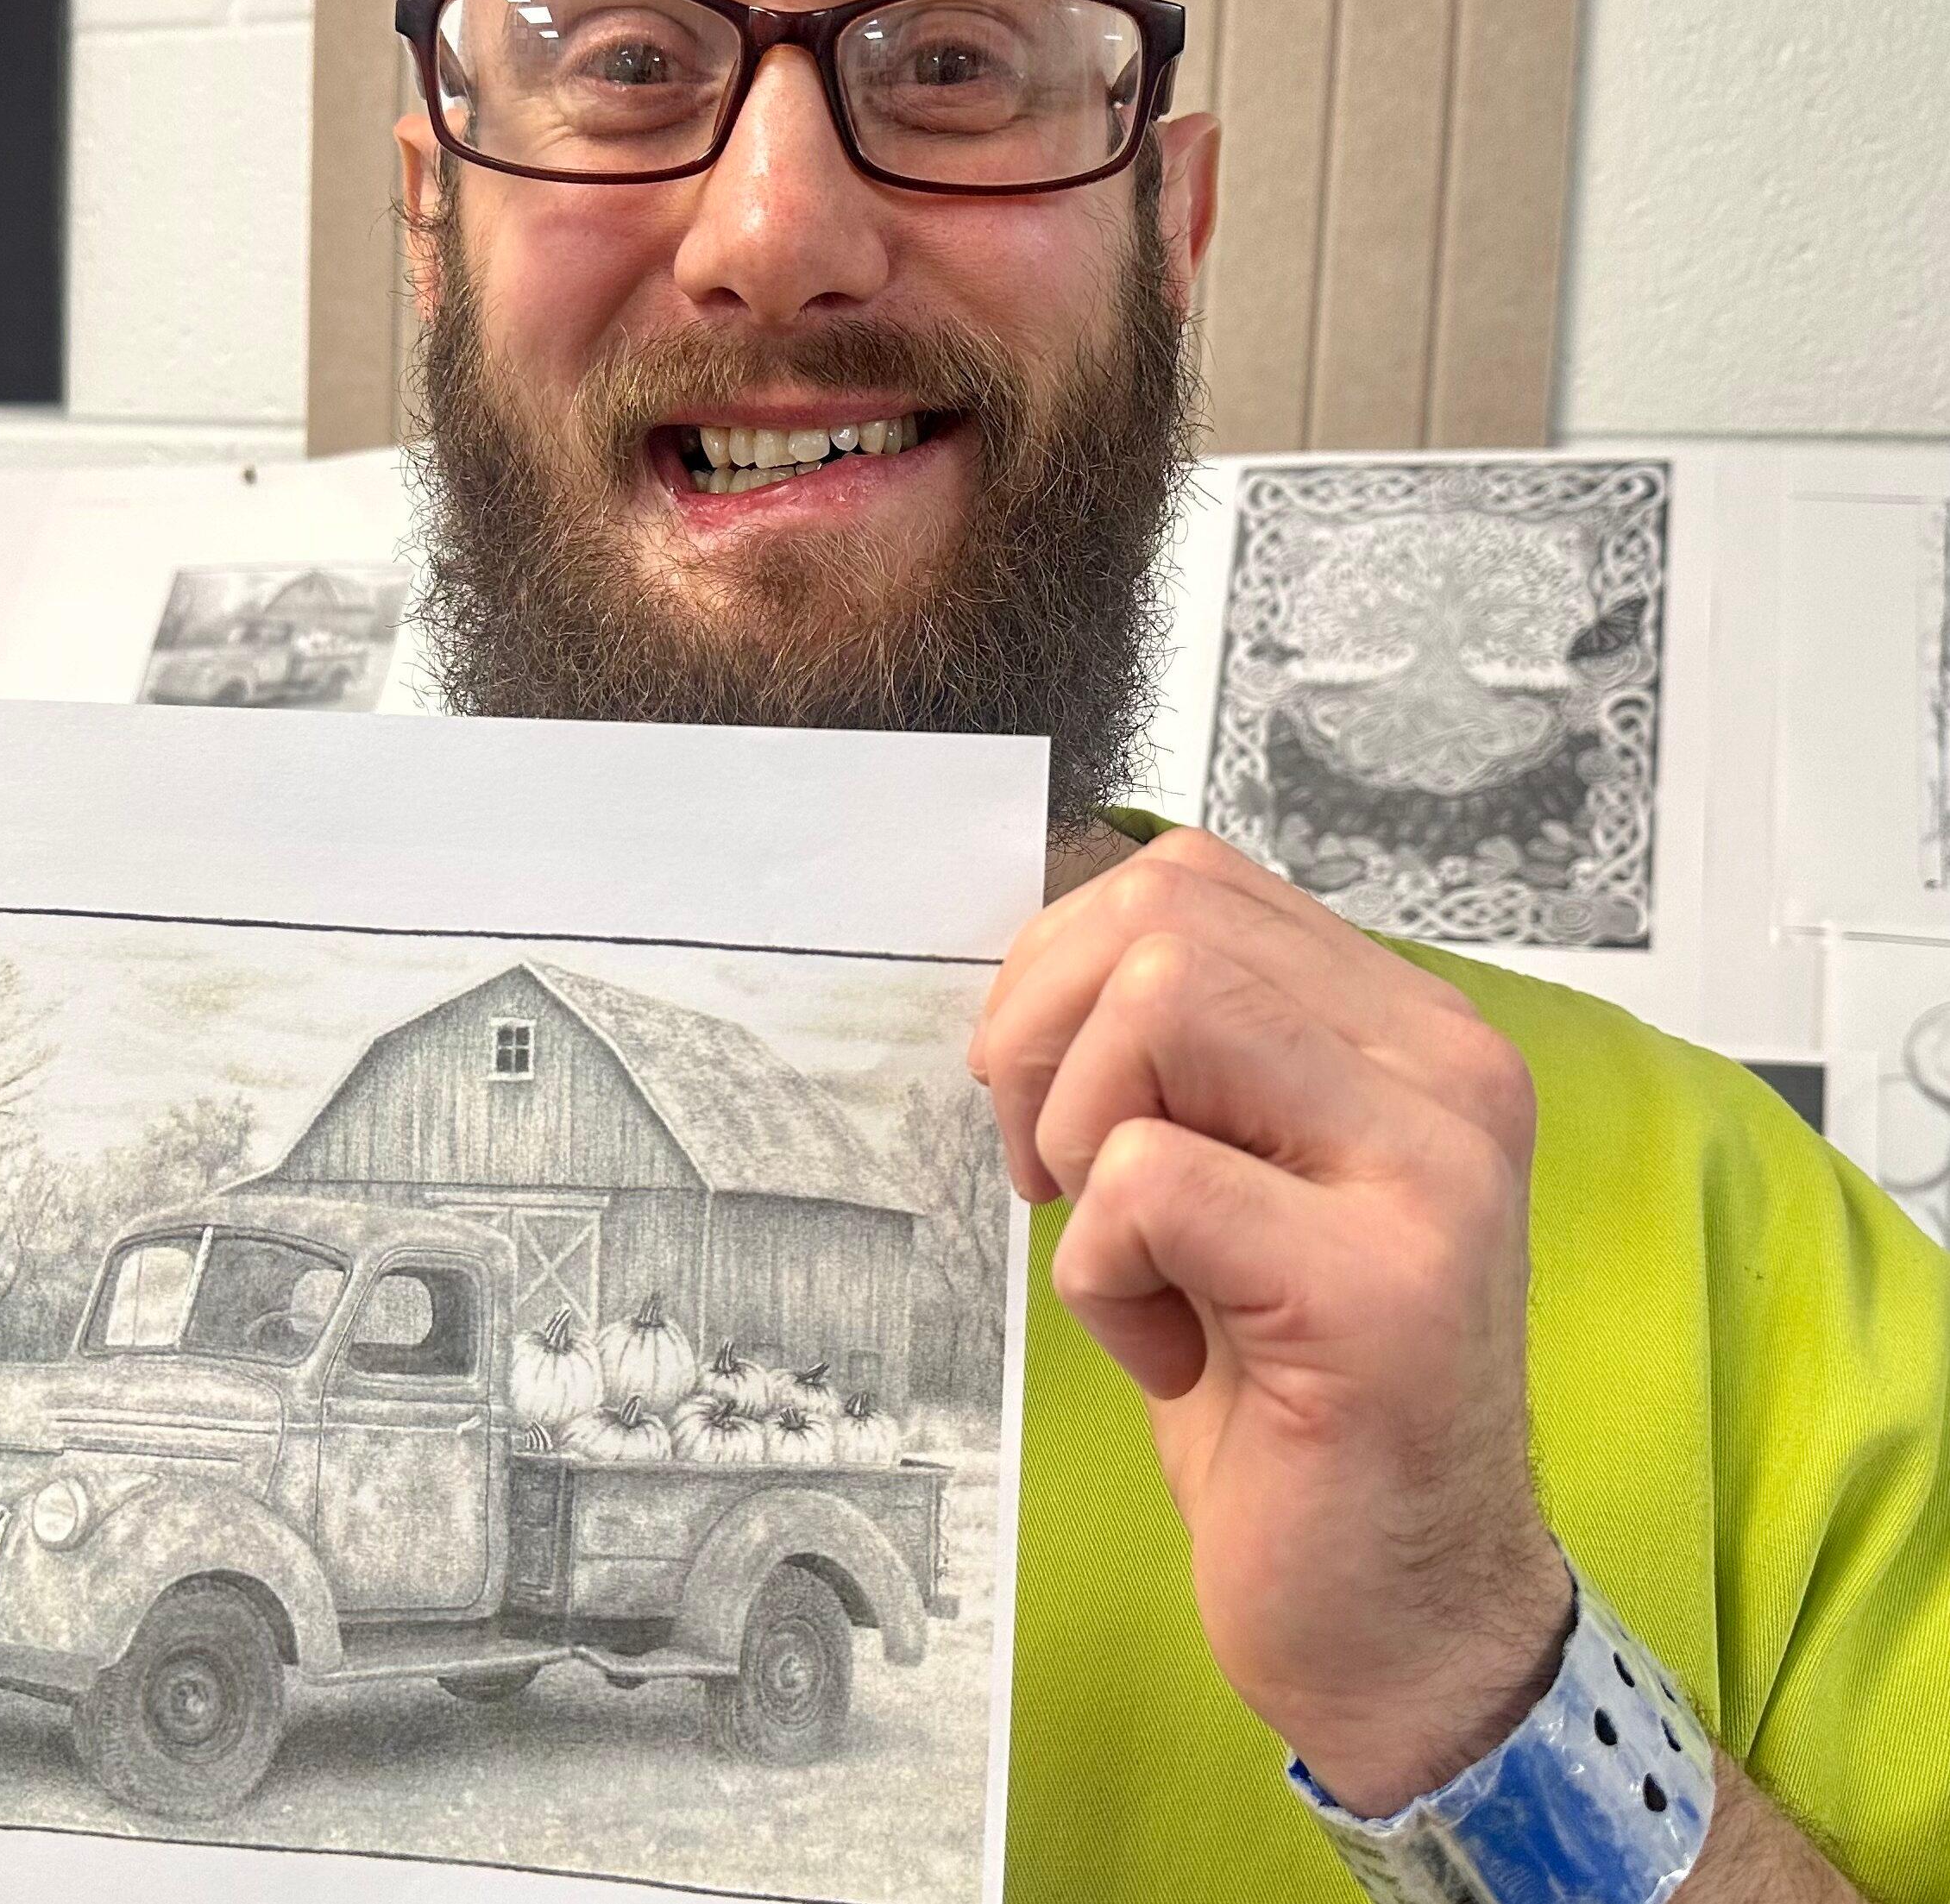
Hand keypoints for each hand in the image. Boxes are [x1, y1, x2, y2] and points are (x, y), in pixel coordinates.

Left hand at [971, 828, 1572, 1816]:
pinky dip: (1099, 1276)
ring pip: (1160, 1008)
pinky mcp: (1378, 1290)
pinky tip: (1170, 1355)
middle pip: (1164, 920)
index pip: (1190, 878)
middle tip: (1051, 1171)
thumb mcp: (1232, 1179)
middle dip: (1042, 1038)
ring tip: (1124, 1257)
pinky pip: (1144, 1182)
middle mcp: (1448, 1075)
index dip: (1060, 967)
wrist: (1396, 1611)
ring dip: (1078, 1140)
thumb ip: (1184, 1055)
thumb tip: (1045, 949)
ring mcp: (1431, 1176)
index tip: (1047, 1092)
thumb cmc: (1288, 1397)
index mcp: (1410, 1033)